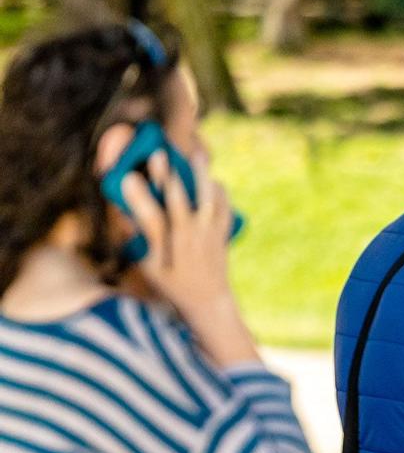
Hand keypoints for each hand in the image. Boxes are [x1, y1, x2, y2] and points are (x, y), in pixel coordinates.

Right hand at [104, 130, 257, 365]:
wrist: (208, 300)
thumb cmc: (172, 283)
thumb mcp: (152, 264)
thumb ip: (145, 234)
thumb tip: (129, 210)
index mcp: (175, 241)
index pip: (158, 211)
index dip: (145, 192)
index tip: (131, 173)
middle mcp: (195, 233)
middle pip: (184, 198)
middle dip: (171, 174)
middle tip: (161, 152)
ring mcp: (212, 232)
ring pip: (209, 199)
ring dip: (201, 176)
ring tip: (196, 153)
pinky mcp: (223, 233)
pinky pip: (225, 208)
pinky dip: (219, 193)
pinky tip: (212, 182)